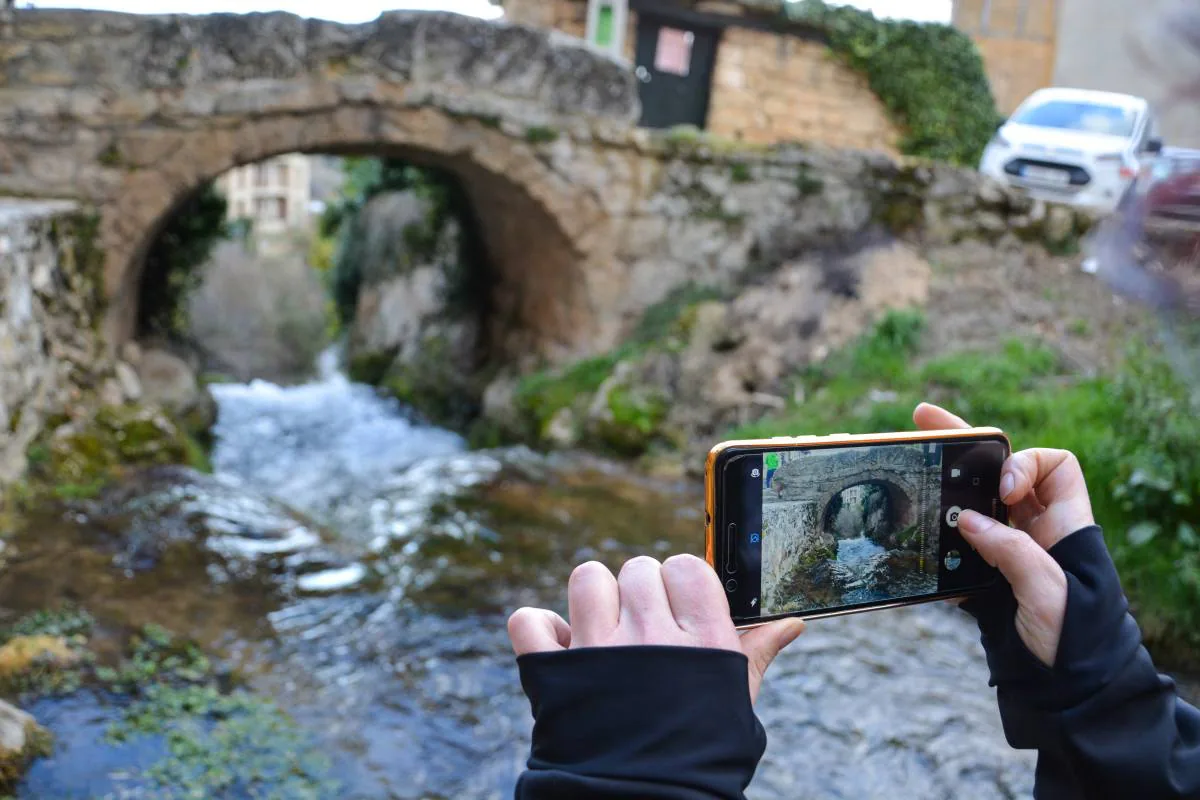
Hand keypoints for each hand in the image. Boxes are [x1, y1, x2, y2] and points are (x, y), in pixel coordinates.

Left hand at [508, 554, 805, 701]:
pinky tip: (558, 650)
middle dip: (639, 591)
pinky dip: (538, 630)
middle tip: (642, 628)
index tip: (678, 604)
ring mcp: (598, 653)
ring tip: (602, 631)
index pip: (688, 567)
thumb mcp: (735, 704)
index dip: (681, 581)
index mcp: (703, 642)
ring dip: (592, 598)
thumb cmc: (699, 758)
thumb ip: (756, 654)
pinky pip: (530, 620)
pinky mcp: (552, 674)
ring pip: (587, 579)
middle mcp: (652, 638)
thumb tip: (790, 623)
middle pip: (638, 569)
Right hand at [914, 403, 1095, 666]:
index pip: (1053, 465)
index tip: (1004, 492)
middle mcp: (1035, 529)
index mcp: (1064, 524)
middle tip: (922, 419)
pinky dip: (934, 534)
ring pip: (974, 502)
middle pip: (1000, 471)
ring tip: (905, 462)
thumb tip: (967, 521)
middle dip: (964, 444)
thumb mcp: (1047, 592)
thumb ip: (1011, 552)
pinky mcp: (984, 573)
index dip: (1024, 465)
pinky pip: (957, 540)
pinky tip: (907, 528)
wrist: (1064, 686)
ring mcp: (1008, 549)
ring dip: (943, 486)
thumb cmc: (1073, 637)